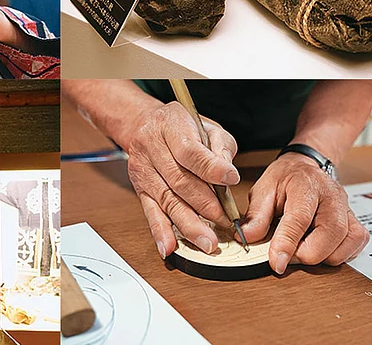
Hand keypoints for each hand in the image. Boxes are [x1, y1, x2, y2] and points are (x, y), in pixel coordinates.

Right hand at [126, 101, 239, 258]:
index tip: (231, 180)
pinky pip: (150, 212)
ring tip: (207, 242)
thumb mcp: (206, 125)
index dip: (211, 168)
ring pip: (167, 200)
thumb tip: (228, 175)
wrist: (144, 124)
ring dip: (188, 224)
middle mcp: (152, 148)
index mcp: (170, 126)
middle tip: (226, 222)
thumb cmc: (180, 126)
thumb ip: (220, 148)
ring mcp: (144, 170)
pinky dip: (160, 232)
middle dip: (205, 205)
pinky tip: (168, 248)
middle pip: (179, 181)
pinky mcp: (140, 189)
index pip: (190, 151)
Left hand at [241, 153, 368, 273]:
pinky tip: (320, 248)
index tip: (276, 263)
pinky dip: (338, 255)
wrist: (306, 168)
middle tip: (286, 254)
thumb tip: (247, 238)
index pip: (299, 218)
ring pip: (344, 245)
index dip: (286, 244)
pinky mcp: (356, 222)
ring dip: (321, 256)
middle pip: (329, 235)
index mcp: (306, 185)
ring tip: (301, 248)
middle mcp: (332, 197)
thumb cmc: (285, 179)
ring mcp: (347, 209)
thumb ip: (256, 215)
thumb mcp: (263, 190)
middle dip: (305, 254)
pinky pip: (355, 246)